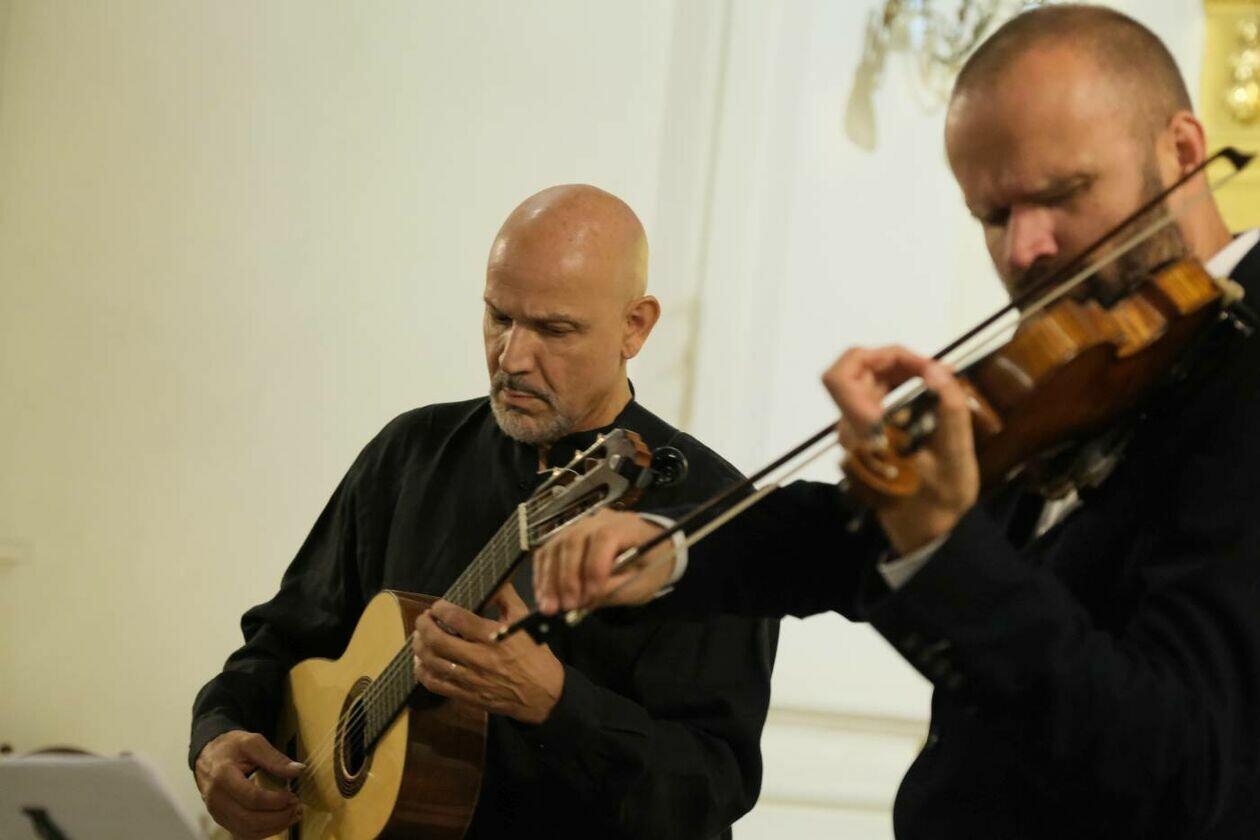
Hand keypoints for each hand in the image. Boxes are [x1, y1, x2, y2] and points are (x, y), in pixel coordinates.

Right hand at [194, 730, 302, 839]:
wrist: (208, 754)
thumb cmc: (230, 747)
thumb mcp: (252, 742)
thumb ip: (274, 758)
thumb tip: (298, 770)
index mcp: (223, 776)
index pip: (251, 797)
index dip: (275, 801)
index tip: (292, 796)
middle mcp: (216, 798)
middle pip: (248, 819)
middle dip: (277, 817)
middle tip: (296, 807)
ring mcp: (217, 812)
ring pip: (246, 830)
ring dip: (273, 827)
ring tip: (292, 815)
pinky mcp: (221, 819)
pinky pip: (242, 833)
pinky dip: (263, 831)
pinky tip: (279, 822)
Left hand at [411, 584, 564, 723]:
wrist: (544, 693)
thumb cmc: (534, 654)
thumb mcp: (524, 619)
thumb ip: (506, 597)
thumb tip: (490, 581)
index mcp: (493, 636)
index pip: (457, 618)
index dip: (441, 609)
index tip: (438, 606)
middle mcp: (480, 657)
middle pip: (438, 640)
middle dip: (424, 626)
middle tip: (423, 619)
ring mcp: (472, 679)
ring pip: (433, 662)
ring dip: (420, 647)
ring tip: (419, 637)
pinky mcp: (468, 696)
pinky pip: (436, 684)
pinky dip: (423, 672)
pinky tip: (422, 663)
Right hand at [531, 509, 675, 614]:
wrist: (652, 548)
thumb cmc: (650, 565)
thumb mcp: (642, 582)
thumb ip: (615, 589)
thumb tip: (585, 600)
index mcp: (624, 526)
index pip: (603, 539)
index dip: (594, 568)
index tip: (590, 597)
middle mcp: (597, 520)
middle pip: (573, 541)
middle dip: (567, 578)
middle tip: (565, 607)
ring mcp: (578, 527)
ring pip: (555, 547)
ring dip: (549, 580)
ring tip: (549, 607)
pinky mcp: (565, 537)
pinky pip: (547, 552)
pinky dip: (543, 575)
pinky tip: (543, 596)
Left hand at [822, 345, 978, 554]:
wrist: (927, 532)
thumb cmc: (941, 497)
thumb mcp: (956, 454)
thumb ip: (947, 407)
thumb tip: (936, 368)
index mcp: (866, 432)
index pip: (840, 377)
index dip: (872, 356)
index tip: (913, 362)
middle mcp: (851, 430)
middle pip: (854, 373)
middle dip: (892, 360)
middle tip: (933, 369)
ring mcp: (854, 435)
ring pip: (862, 383)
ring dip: (895, 371)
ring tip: (935, 377)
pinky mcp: (863, 438)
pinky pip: (870, 398)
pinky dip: (895, 386)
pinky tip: (926, 393)